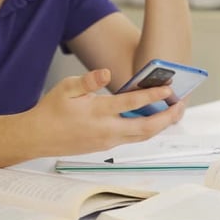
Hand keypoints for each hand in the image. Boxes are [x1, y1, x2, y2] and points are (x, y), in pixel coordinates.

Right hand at [24, 69, 184, 156]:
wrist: (38, 137)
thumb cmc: (52, 111)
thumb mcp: (66, 89)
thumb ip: (88, 81)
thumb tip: (105, 73)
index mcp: (97, 113)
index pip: (131, 104)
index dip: (152, 96)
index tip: (168, 89)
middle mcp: (106, 130)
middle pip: (146, 128)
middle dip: (167, 118)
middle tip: (181, 106)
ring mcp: (108, 141)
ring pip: (142, 137)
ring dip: (160, 126)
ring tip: (173, 114)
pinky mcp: (106, 146)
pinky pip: (133, 139)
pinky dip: (147, 131)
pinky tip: (153, 122)